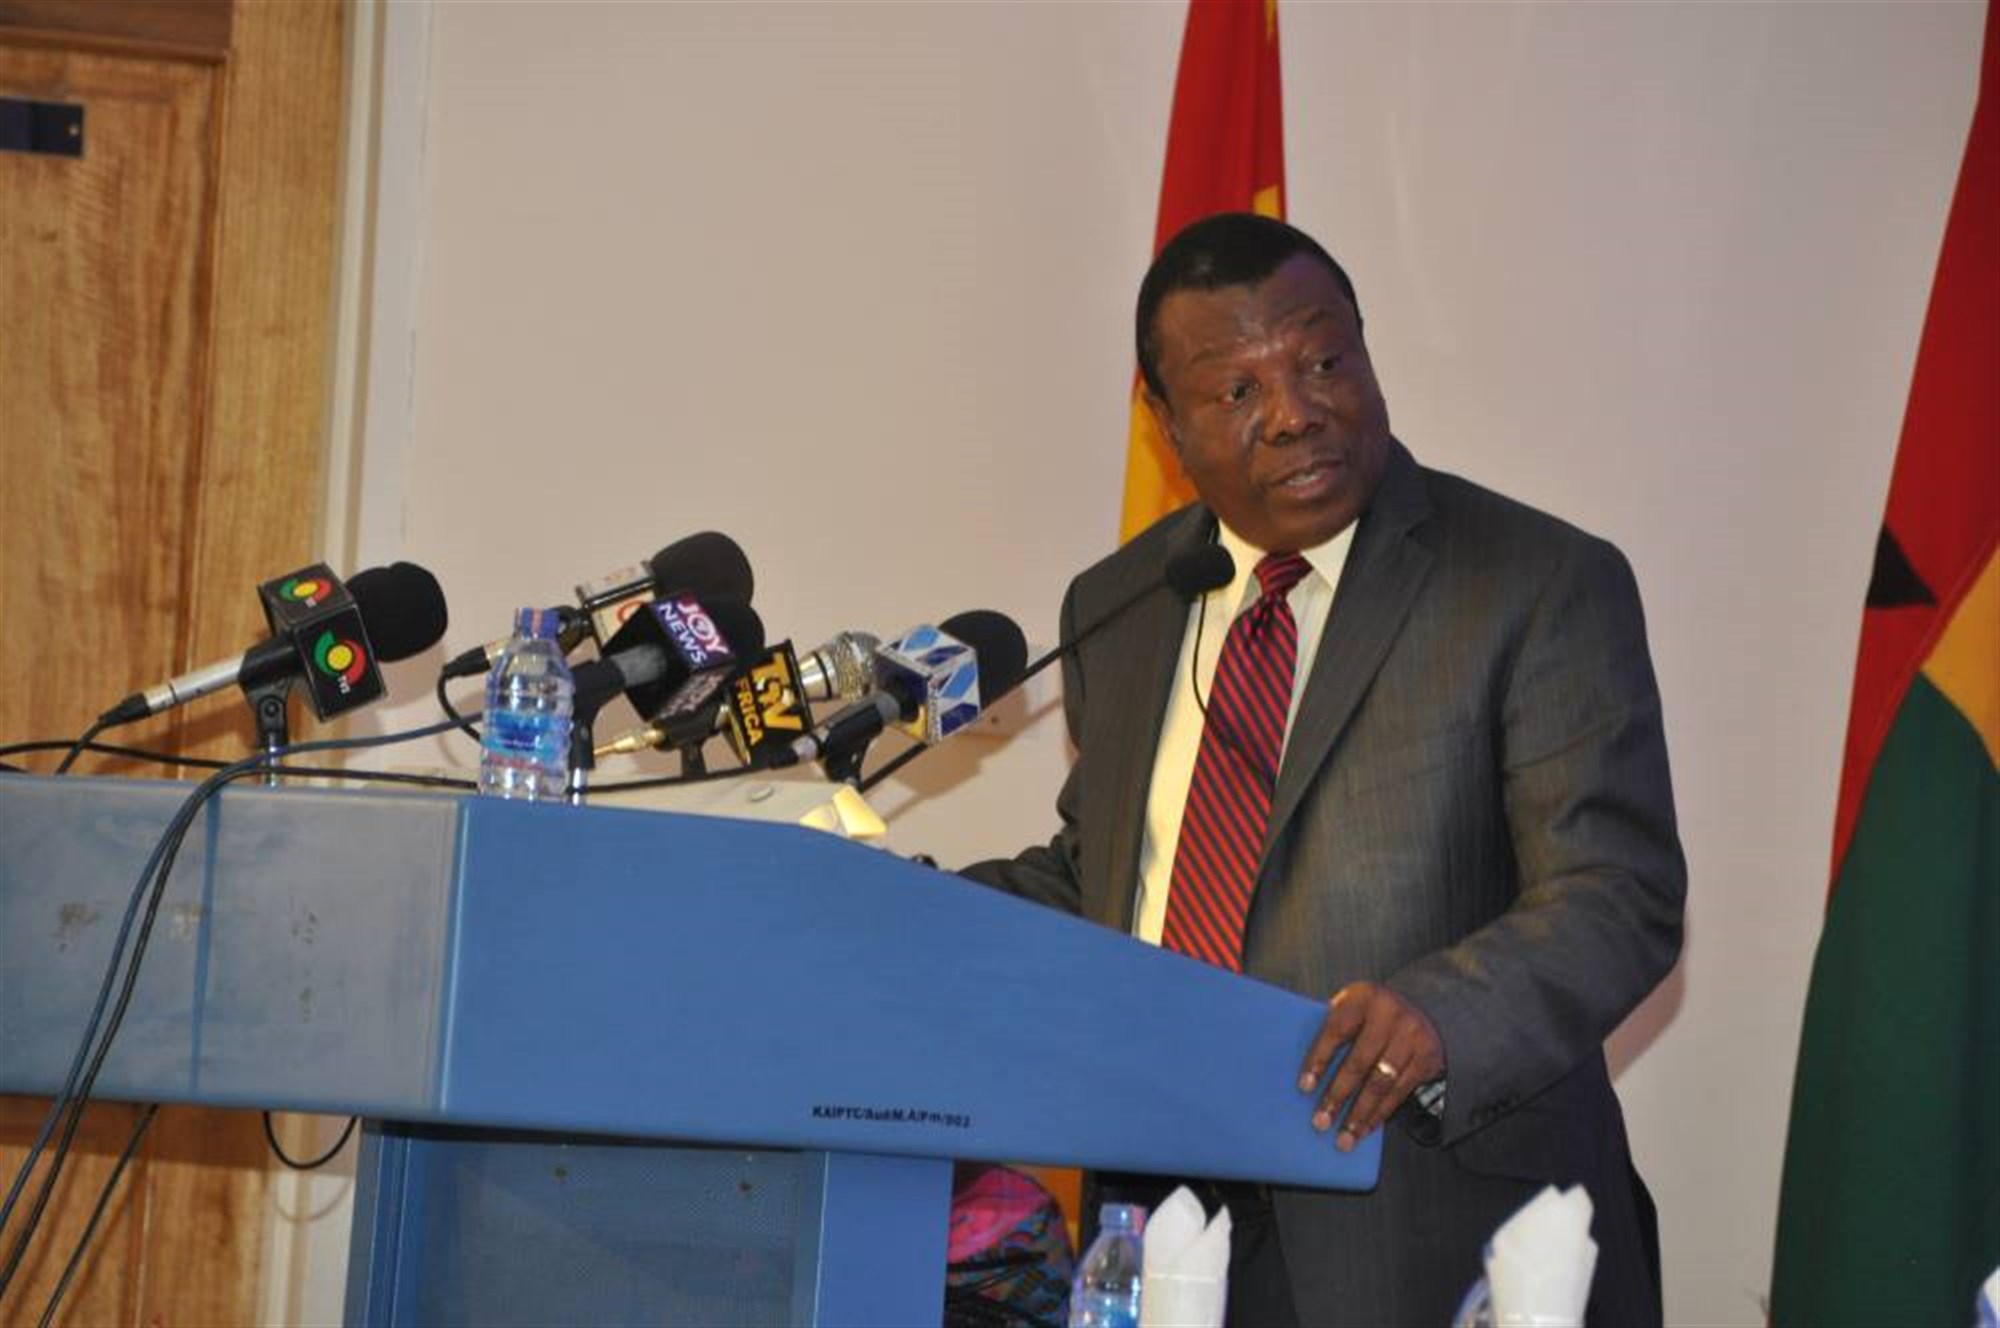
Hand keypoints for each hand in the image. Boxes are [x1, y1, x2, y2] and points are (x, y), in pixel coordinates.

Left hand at [1296, 981, 1443, 1151]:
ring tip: (1343, 1138)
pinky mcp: (1427, 1058)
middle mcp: (1390, 1013)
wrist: (1419, 1008)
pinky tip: (1364, 1129)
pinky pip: (1399, 1093)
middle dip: (1338, 1096)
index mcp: (1362, 997)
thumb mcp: (1351, 1008)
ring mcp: (1412, 1036)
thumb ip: (1331, 1032)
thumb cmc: (1369, 1015)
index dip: (1319, 1059)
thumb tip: (1305, 1079)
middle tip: (1320, 1123)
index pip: (1336, 1030)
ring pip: (1381, 1083)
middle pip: (1359, 1062)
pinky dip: (1379, 1114)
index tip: (1304, 1087)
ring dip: (1359, 1114)